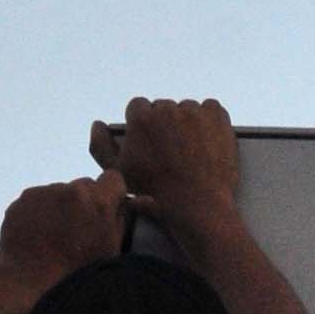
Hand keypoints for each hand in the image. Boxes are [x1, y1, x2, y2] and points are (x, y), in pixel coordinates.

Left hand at [0, 169, 125, 305]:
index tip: (106, 209)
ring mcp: (43, 193)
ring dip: (61, 207)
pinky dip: (40, 213)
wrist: (30, 284)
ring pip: (60, 192)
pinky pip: (38, 200)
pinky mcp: (23, 200)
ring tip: (55, 237)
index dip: (111, 193)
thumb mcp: (111, 251)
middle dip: (85, 202)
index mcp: (97, 201)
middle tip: (78, 230)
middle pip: (85, 185)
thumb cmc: (76, 274)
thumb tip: (129, 203)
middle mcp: (70, 190)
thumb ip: (121, 221)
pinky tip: (39, 236)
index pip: (113, 178)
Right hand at [90, 94, 238, 242]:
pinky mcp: (217, 116)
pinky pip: (210, 108)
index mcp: (141, 118)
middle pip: (163, 108)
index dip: (143, 125)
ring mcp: (194, 111)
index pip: (138, 107)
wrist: (197, 206)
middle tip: (172, 150)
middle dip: (165, 124)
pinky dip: (208, 121)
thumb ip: (101, 146)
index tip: (151, 141)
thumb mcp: (119, 173)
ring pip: (186, 109)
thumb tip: (97, 124)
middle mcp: (167, 108)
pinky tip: (205, 141)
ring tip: (190, 150)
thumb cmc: (154, 193)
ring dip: (187, 122)